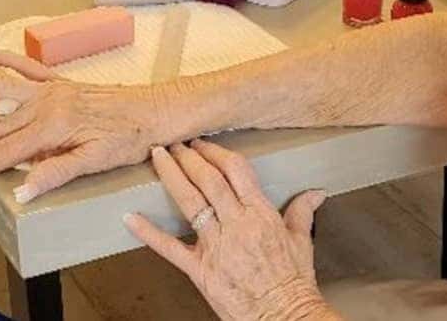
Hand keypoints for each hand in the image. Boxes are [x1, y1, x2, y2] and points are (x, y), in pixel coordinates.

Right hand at [0, 50, 170, 202]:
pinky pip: (26, 69)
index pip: (3, 155)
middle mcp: (45, 103)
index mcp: (51, 127)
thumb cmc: (130, 138)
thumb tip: (21, 191)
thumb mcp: (96, 161)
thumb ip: (56, 172)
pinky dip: (3, 61)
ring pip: (0, 93)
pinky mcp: (59, 83)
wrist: (154, 109)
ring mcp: (50, 90)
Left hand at [125, 140, 337, 320]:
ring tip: (158, 157)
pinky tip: (131, 217)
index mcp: (261, 215)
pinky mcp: (200, 270)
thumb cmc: (293, 284)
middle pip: (208, 180)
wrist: (285, 317)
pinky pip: (170, 248)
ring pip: (190, 202)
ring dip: (172, 176)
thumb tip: (315, 193)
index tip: (202, 143)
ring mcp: (217, 247)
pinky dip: (148, 232)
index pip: (235, 170)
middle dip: (189, 158)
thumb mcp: (302, 243)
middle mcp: (237, 225)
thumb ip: (302, 212)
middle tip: (176, 143)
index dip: (215, 152)